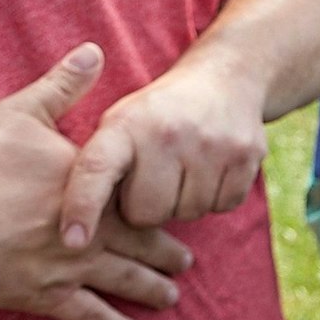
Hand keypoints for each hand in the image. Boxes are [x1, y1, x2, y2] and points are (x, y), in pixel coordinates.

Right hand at [0, 44, 193, 319]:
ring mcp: (70, 265)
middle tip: (188, 262)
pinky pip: (89, 316)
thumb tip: (93, 50)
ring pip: (123, 280)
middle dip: (165, 252)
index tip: (181, 206)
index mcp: (89, 184)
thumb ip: (63, 85)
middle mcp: (90, 228)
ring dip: (149, 289)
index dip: (160, 203)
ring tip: (171, 297)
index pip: (137, 194)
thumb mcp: (22, 112)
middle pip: (140, 242)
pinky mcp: (45, 296)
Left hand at [59, 51, 268, 237]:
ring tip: (184, 167)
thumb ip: (99, 168)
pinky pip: (221, 207)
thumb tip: (79, 233)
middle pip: (146, 213)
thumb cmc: (158, 116)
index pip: (96, 170)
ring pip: (187, 214)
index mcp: (126, 124)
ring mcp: (212, 144)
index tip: (72, 242)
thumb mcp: (120, 124)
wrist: (225, 78)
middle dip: (145, 206)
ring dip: (182, 201)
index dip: (82, 207)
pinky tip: (210, 168)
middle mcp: (169, 132)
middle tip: (153, 176)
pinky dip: (214, 196)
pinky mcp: (247, 155)